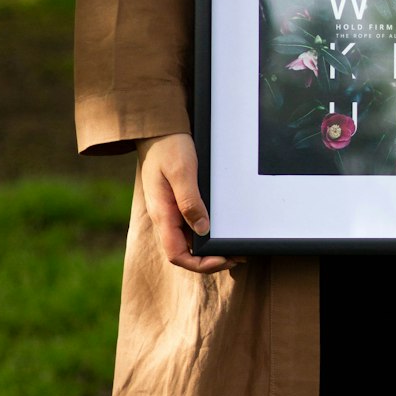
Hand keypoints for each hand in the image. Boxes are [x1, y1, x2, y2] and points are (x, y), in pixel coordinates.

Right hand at [137, 133, 243, 273]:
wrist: (159, 131)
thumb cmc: (169, 147)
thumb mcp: (182, 171)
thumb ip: (190, 201)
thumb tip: (203, 229)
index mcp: (162, 214)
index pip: (176, 254)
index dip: (199, 264)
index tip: (222, 259)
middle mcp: (165, 217)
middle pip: (184, 253)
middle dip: (210, 260)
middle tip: (236, 256)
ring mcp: (170, 212)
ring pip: (188, 242)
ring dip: (209, 250)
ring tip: (233, 248)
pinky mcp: (177, 204)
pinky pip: (191, 228)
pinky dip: (207, 235)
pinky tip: (222, 231)